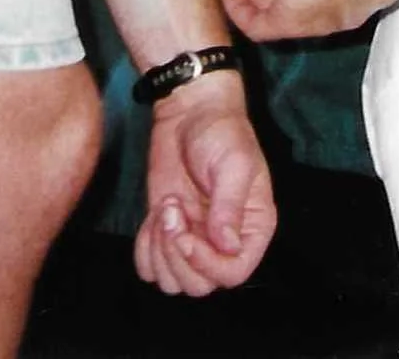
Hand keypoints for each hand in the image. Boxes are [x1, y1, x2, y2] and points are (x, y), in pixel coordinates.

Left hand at [135, 75, 277, 295]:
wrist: (189, 114)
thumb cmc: (221, 133)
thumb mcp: (234, 164)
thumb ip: (230, 206)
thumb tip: (226, 246)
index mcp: (253, 228)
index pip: (235, 273)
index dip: (208, 265)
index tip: (189, 235)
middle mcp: (224, 241)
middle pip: (200, 285)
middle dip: (178, 255)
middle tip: (173, 213)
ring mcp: (193, 239)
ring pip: (173, 281)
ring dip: (160, 252)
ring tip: (166, 210)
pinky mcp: (166, 233)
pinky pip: (149, 267)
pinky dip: (144, 251)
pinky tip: (153, 218)